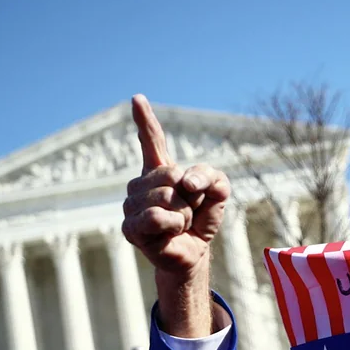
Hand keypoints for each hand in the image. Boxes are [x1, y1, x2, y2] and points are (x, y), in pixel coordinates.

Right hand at [122, 95, 229, 274]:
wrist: (195, 251)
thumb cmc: (202, 219)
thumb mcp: (219, 192)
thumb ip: (212, 176)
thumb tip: (184, 183)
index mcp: (160, 170)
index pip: (152, 141)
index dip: (145, 120)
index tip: (137, 98)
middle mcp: (141, 184)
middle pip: (171, 174)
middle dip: (190, 196)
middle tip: (187, 211)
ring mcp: (132, 205)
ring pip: (165, 197)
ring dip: (182, 214)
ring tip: (178, 223)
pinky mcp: (130, 227)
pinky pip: (156, 217)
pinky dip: (172, 225)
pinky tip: (169, 233)